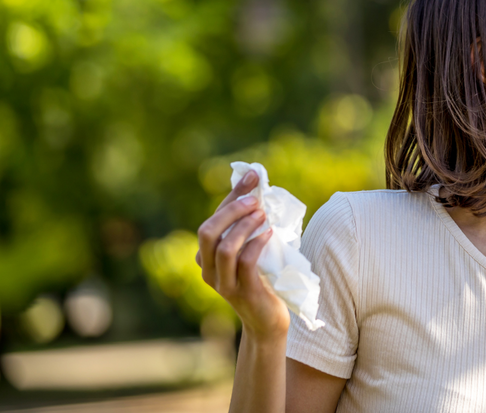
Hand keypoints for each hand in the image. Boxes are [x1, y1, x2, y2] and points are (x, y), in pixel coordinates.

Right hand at [195, 170, 289, 339]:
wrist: (266, 320)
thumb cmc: (261, 280)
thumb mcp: (251, 250)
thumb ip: (249, 227)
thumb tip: (258, 189)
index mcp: (205, 256)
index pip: (213, 219)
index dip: (232, 195)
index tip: (252, 175)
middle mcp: (207, 269)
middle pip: (207, 232)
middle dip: (232, 210)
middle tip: (256, 200)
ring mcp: (222, 283)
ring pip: (224, 248)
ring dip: (245, 227)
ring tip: (264, 215)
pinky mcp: (241, 292)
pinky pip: (245, 263)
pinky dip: (257, 244)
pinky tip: (269, 234)